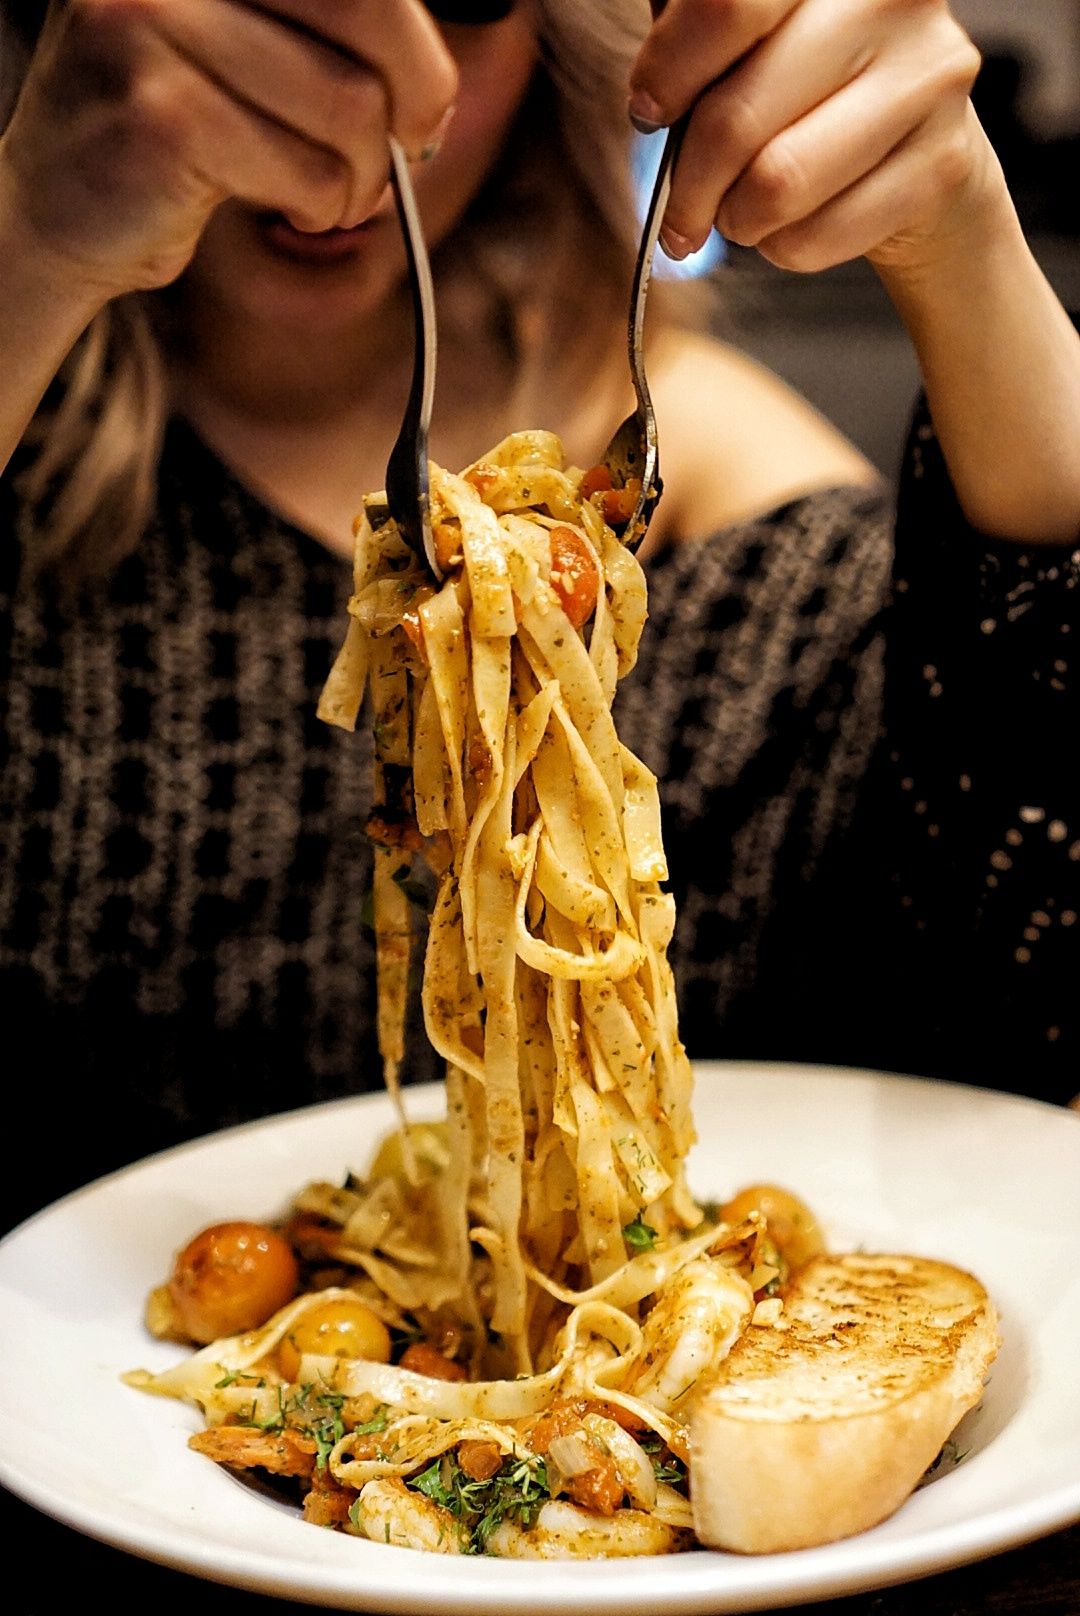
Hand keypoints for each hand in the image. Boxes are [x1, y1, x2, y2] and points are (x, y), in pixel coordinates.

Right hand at [0, 0, 455, 301]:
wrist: (56, 215)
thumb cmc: (170, 138)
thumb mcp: (245, 58)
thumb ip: (323, 39)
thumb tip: (436, 86)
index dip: (416, 51)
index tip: (421, 111)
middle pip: (370, 17)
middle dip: (407, 113)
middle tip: (392, 166)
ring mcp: (154, 29)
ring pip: (349, 109)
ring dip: (358, 180)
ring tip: (322, 197)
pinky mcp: (162, 119)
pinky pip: (307, 171)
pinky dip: (318, 208)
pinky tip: (284, 210)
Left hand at [629, 0, 1001, 276]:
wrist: (918, 144)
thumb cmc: (808, 84)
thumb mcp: (748, 37)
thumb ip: (695, 32)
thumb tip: (646, 96)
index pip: (723, 5)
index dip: (668, 72)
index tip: (650, 112)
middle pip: (735, 117)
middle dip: (690, 183)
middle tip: (684, 205)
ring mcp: (930, 75)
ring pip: (777, 185)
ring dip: (738, 219)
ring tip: (742, 212)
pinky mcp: (942, 163)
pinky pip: (817, 236)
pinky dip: (784, 248)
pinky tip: (795, 224)